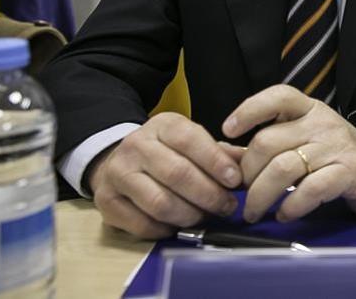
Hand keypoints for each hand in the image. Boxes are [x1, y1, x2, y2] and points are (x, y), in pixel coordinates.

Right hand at [88, 113, 242, 238]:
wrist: (119, 159)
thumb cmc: (167, 153)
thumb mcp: (193, 142)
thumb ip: (222, 153)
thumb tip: (250, 165)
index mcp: (162, 125)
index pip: (190, 140)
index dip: (216, 162)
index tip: (236, 181)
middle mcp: (136, 145)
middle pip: (177, 174)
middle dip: (208, 194)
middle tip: (227, 206)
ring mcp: (117, 173)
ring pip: (160, 202)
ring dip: (190, 215)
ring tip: (205, 217)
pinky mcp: (106, 201)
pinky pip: (142, 224)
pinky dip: (166, 230)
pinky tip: (178, 226)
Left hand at [223, 85, 355, 222]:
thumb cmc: (338, 155)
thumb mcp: (303, 141)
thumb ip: (265, 147)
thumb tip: (222, 155)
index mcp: (309, 110)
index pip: (277, 96)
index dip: (249, 110)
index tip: (228, 130)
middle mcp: (322, 123)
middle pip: (268, 142)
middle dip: (247, 173)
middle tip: (242, 193)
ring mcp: (337, 146)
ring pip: (283, 167)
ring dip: (261, 195)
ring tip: (255, 211)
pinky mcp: (349, 172)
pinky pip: (310, 189)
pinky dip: (290, 206)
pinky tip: (285, 214)